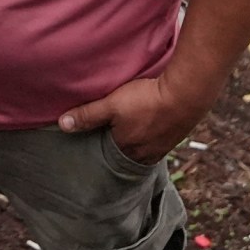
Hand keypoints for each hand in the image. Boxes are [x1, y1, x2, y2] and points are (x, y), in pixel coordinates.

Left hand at [58, 76, 207, 167]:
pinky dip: (152, 134)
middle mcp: (145, 155)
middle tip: (110, 136)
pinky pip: (159, 140)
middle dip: (118, 146)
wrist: (187, 94)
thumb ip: (88, 114)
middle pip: (126, 153)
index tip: (92, 140)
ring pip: (143, 148)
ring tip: (130, 130)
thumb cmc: (147, 100)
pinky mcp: (176, 136)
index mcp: (126, 151)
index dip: (99, 146)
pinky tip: (151, 122)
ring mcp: (163, 147)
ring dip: (136, 140)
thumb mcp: (112, 104)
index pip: (106, 155)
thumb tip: (62, 124)